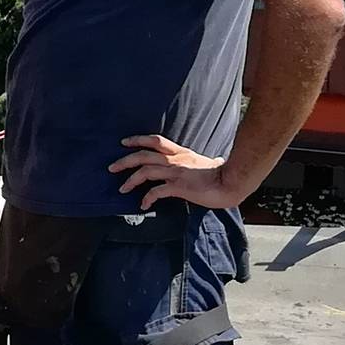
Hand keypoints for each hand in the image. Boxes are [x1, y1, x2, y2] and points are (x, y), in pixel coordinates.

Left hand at [108, 134, 246, 209]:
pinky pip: (156, 191)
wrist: (233, 183)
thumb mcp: (212, 163)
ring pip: (145, 171)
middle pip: (143, 154)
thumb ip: (208, 161)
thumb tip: (216, 159)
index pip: (156, 141)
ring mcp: (176, 172)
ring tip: (122, 189)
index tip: (125, 142)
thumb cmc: (225, 175)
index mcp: (182, 153)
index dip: (138, 139)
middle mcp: (176, 160)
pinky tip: (143, 205)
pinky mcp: (178, 186)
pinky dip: (146, 198)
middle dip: (124, 160)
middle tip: (111, 167)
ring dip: (130, 180)